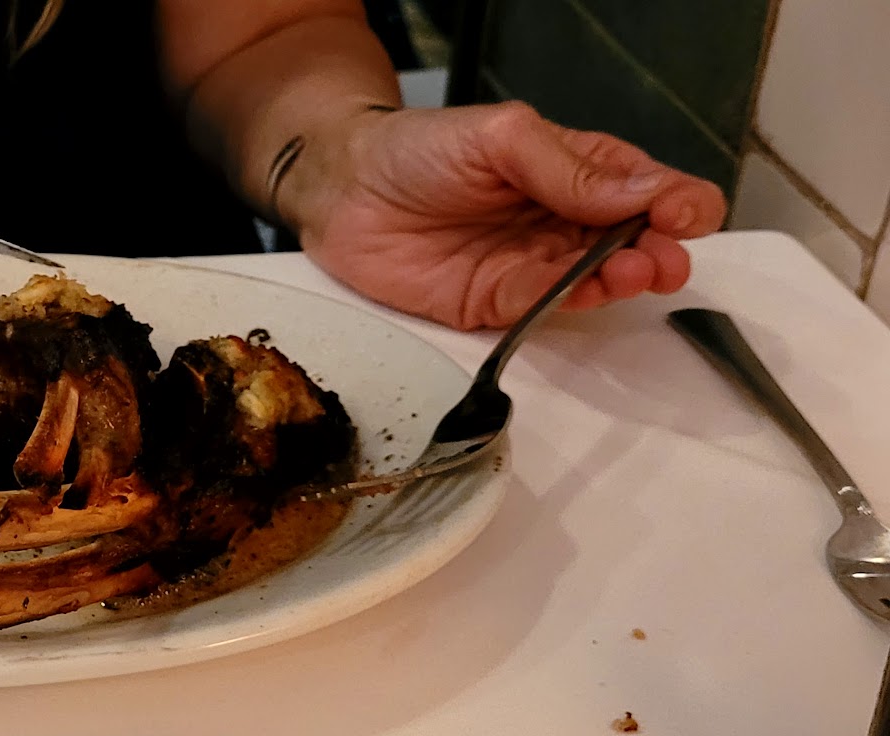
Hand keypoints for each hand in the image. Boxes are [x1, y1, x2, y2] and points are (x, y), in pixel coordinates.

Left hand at [279, 101, 727, 329]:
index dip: (676, 203)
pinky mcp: (493, 302)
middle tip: (665, 258)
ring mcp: (531, 264)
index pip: (648, 189)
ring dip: (621, 280)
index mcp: (576, 171)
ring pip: (593, 281)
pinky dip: (566, 301)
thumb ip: (569, 166)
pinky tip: (583, 289)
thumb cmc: (418, 148)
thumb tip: (644, 190)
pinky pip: (541, 307)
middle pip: (632, 243)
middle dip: (658, 252)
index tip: (684, 214)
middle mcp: (562, 222)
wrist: (342, 187)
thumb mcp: (500, 136)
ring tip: (635, 272)